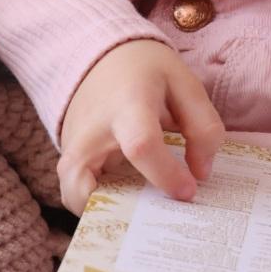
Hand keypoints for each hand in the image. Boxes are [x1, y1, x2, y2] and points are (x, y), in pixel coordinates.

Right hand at [58, 39, 224, 215]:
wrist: (102, 56)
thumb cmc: (148, 71)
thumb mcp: (185, 85)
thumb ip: (203, 128)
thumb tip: (201, 174)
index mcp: (128, 105)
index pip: (140, 146)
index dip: (166, 174)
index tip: (188, 191)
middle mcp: (91, 130)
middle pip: (83, 182)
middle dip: (120, 210)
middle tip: (155, 215)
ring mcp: (72, 145)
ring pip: (72, 194)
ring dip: (103, 211)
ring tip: (141, 211)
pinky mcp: (67, 156)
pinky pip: (75, 191)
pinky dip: (96, 204)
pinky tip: (127, 202)